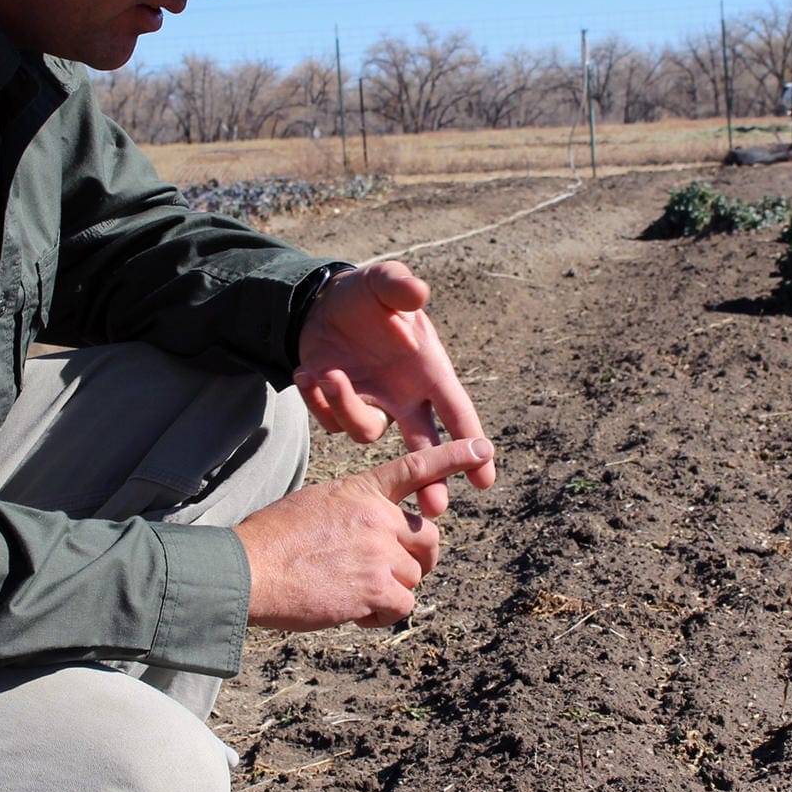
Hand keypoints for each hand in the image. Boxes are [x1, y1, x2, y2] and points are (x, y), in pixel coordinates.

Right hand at [238, 438, 493, 630]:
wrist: (248, 569)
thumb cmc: (271, 540)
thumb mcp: (317, 505)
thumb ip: (356, 512)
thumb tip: (376, 536)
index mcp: (362, 491)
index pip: (415, 467)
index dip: (453, 457)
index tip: (484, 448)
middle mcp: (378, 517)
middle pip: (428, 538)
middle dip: (418, 558)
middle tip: (392, 573)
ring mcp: (380, 552)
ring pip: (413, 577)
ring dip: (388, 591)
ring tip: (350, 592)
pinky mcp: (377, 588)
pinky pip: (402, 605)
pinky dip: (381, 615)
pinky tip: (352, 612)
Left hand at [294, 261, 496, 516]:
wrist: (324, 304)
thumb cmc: (366, 295)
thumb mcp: (381, 282)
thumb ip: (399, 286)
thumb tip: (417, 293)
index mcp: (427, 370)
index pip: (456, 412)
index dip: (472, 445)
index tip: (485, 479)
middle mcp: (404, 396)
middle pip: (424, 450)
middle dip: (432, 481)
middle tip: (435, 509)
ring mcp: (372, 406)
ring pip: (366, 433)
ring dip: (346, 409)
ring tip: (329, 373)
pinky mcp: (338, 408)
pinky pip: (329, 423)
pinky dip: (317, 402)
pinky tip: (306, 373)